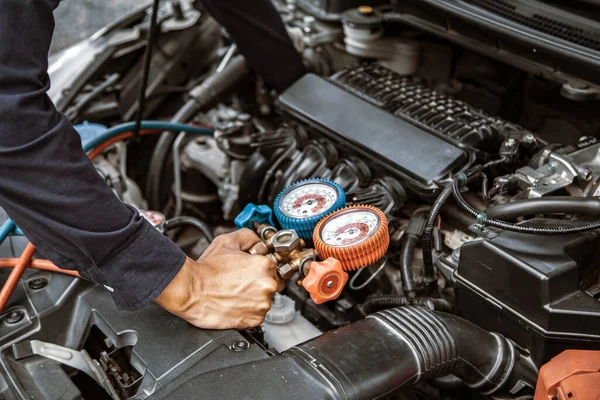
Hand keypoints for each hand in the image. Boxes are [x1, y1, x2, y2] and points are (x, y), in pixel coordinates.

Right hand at [155, 228, 282, 329]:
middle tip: (242, 281)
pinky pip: (258, 314)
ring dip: (255, 297)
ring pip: (266, 299)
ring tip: (235, 292)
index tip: (252, 270)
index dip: (262, 267)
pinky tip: (235, 302)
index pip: (275, 266)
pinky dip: (249, 310)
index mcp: (265, 265)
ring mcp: (262, 304)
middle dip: (260, 282)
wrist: (191, 290)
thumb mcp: (228, 241)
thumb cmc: (207, 269)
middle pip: (273, 283)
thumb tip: (258, 241)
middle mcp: (267, 285)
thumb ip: (249, 237)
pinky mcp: (254, 320)